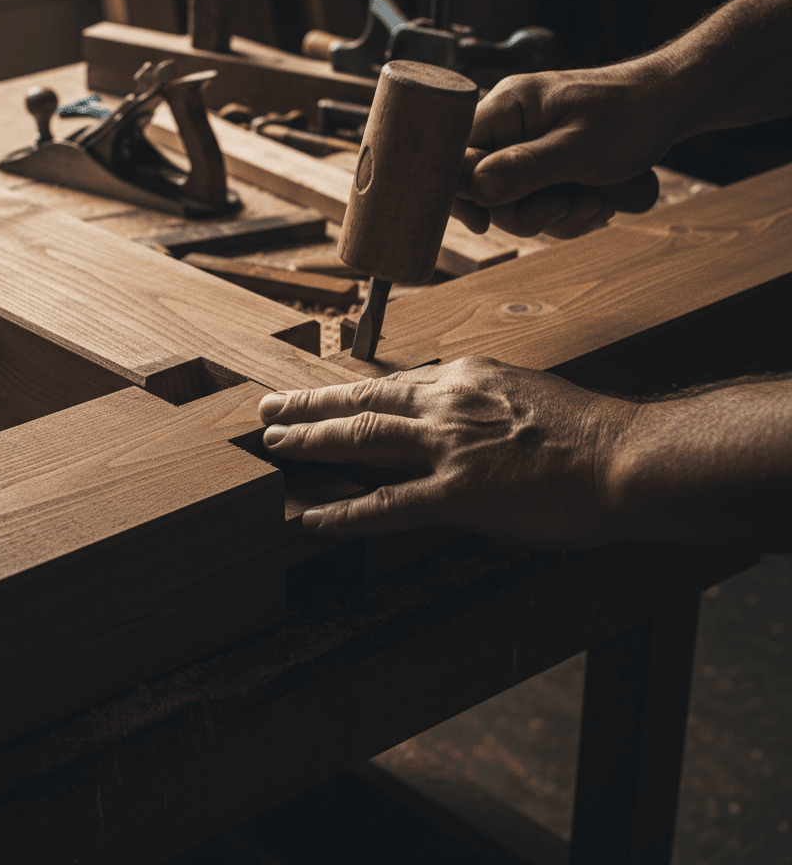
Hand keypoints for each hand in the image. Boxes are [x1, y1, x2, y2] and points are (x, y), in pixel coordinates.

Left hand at [258, 356, 636, 546]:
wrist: (627, 456)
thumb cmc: (588, 429)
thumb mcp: (526, 391)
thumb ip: (480, 398)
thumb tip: (453, 409)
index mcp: (465, 378)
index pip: (391, 385)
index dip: (349, 393)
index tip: (321, 396)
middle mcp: (447, 403)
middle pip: (361, 402)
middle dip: (308, 404)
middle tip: (267, 409)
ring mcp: (449, 448)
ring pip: (362, 440)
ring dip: (310, 441)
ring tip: (272, 445)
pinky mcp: (459, 494)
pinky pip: (388, 505)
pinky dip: (344, 512)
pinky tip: (311, 517)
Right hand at [454, 59, 678, 237]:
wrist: (673, 105)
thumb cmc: (632, 115)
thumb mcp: (578, 148)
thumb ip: (524, 169)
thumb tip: (475, 189)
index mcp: (506, 107)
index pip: (454, 155)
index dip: (461, 193)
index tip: (483, 223)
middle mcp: (509, 126)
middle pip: (484, 190)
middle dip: (525, 212)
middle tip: (565, 208)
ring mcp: (525, 148)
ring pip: (513, 204)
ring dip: (554, 217)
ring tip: (595, 204)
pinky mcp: (544, 166)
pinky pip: (537, 204)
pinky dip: (567, 214)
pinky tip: (597, 203)